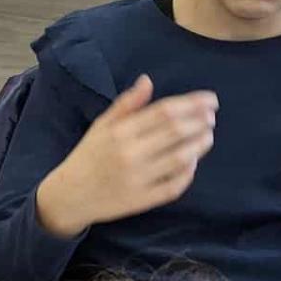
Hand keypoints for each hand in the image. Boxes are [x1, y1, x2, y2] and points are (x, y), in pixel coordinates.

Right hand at [34, 76, 217, 237]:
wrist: (69, 197)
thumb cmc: (88, 156)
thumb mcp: (101, 126)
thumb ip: (126, 104)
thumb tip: (148, 80)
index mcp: (120, 132)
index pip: (164, 112)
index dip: (192, 103)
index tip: (210, 100)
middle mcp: (130, 154)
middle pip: (176, 132)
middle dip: (200, 122)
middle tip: (211, 117)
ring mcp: (138, 178)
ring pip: (180, 158)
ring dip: (200, 145)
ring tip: (208, 136)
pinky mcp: (142, 200)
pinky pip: (174, 186)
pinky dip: (188, 173)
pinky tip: (193, 163)